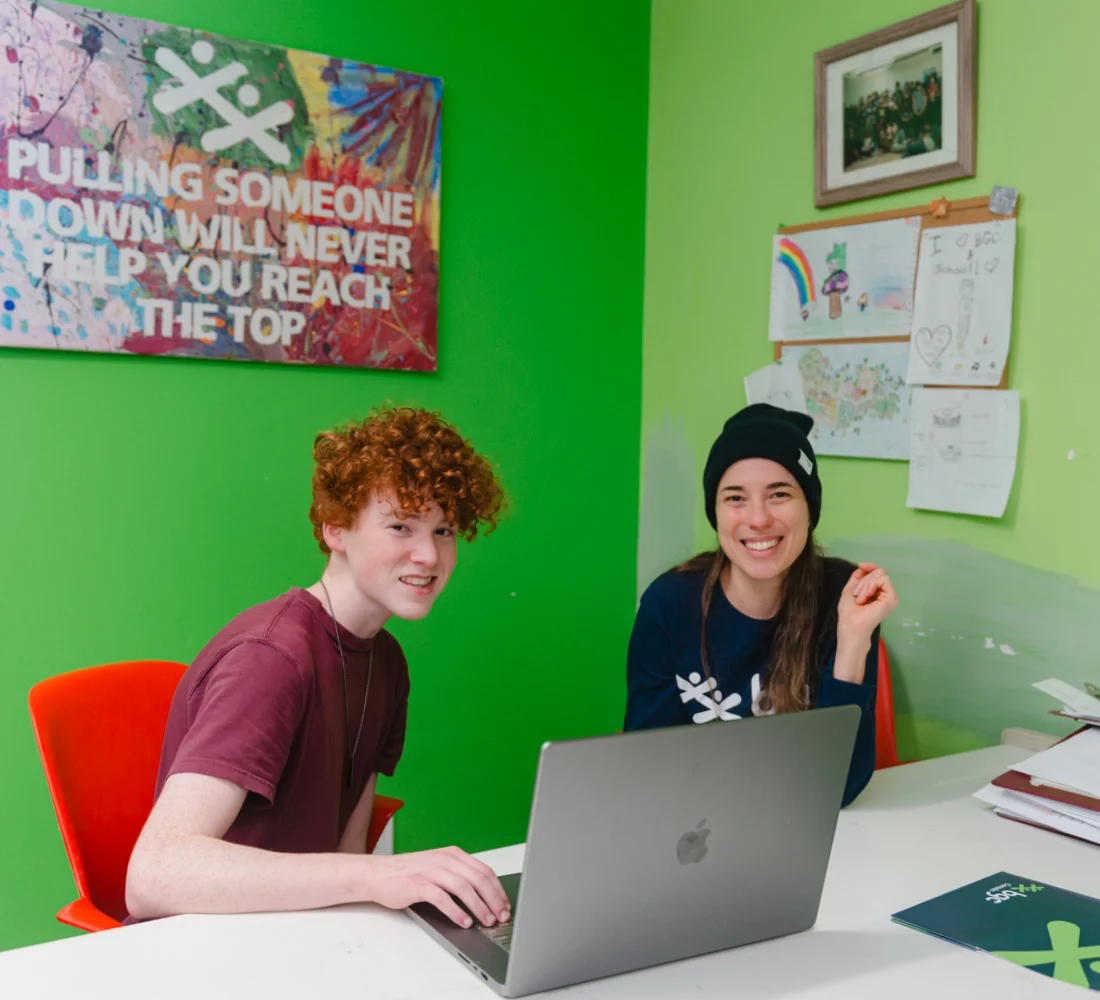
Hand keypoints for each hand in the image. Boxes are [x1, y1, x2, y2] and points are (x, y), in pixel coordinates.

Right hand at [362, 846, 510, 927]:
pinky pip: (443, 898)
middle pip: (477, 878)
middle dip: (493, 899)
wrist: (378, 874)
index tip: (505, 904)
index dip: (497, 889)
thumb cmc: (408, 874)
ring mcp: (431, 870)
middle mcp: (444, 859)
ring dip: (479, 906)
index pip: (483, 870)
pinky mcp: (418, 884)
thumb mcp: (438, 868)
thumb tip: (483, 896)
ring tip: (487, 921)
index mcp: (452, 854)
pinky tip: (464, 922)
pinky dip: (456, 911)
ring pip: (464, 887)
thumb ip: (458, 876)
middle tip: (501, 916)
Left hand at [837, 563, 898, 642]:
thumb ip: (857, 578)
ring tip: (861, 600)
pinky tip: (866, 598)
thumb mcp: (850, 590)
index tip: (861, 565)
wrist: (851, 627)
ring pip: (880, 574)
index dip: (870, 566)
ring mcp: (891, 596)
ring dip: (864, 585)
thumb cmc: (849, 614)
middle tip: (858, 597)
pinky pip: (883, 579)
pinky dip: (870, 586)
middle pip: (878, 572)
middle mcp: (886, 593)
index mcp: (877, 592)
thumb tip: (862, 566)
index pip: (877, 572)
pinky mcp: (892, 598)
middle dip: (863, 581)